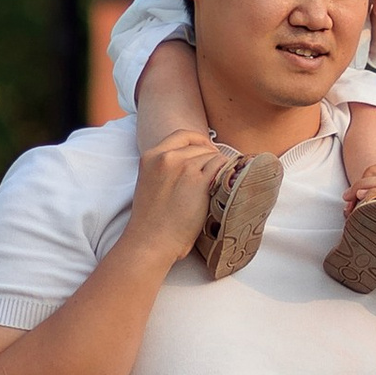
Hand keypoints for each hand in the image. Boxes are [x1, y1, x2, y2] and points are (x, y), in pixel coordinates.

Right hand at [122, 131, 235, 273]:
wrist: (151, 240)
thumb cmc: (151, 219)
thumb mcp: (150, 181)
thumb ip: (165, 166)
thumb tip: (194, 159)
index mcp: (151, 156)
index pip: (182, 135)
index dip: (199, 141)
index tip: (206, 150)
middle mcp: (166, 157)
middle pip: (200, 146)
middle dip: (210, 157)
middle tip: (216, 171)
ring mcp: (183, 168)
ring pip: (212, 156)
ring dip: (218, 167)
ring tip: (218, 181)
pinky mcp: (198, 181)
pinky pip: (220, 166)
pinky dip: (225, 173)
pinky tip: (224, 184)